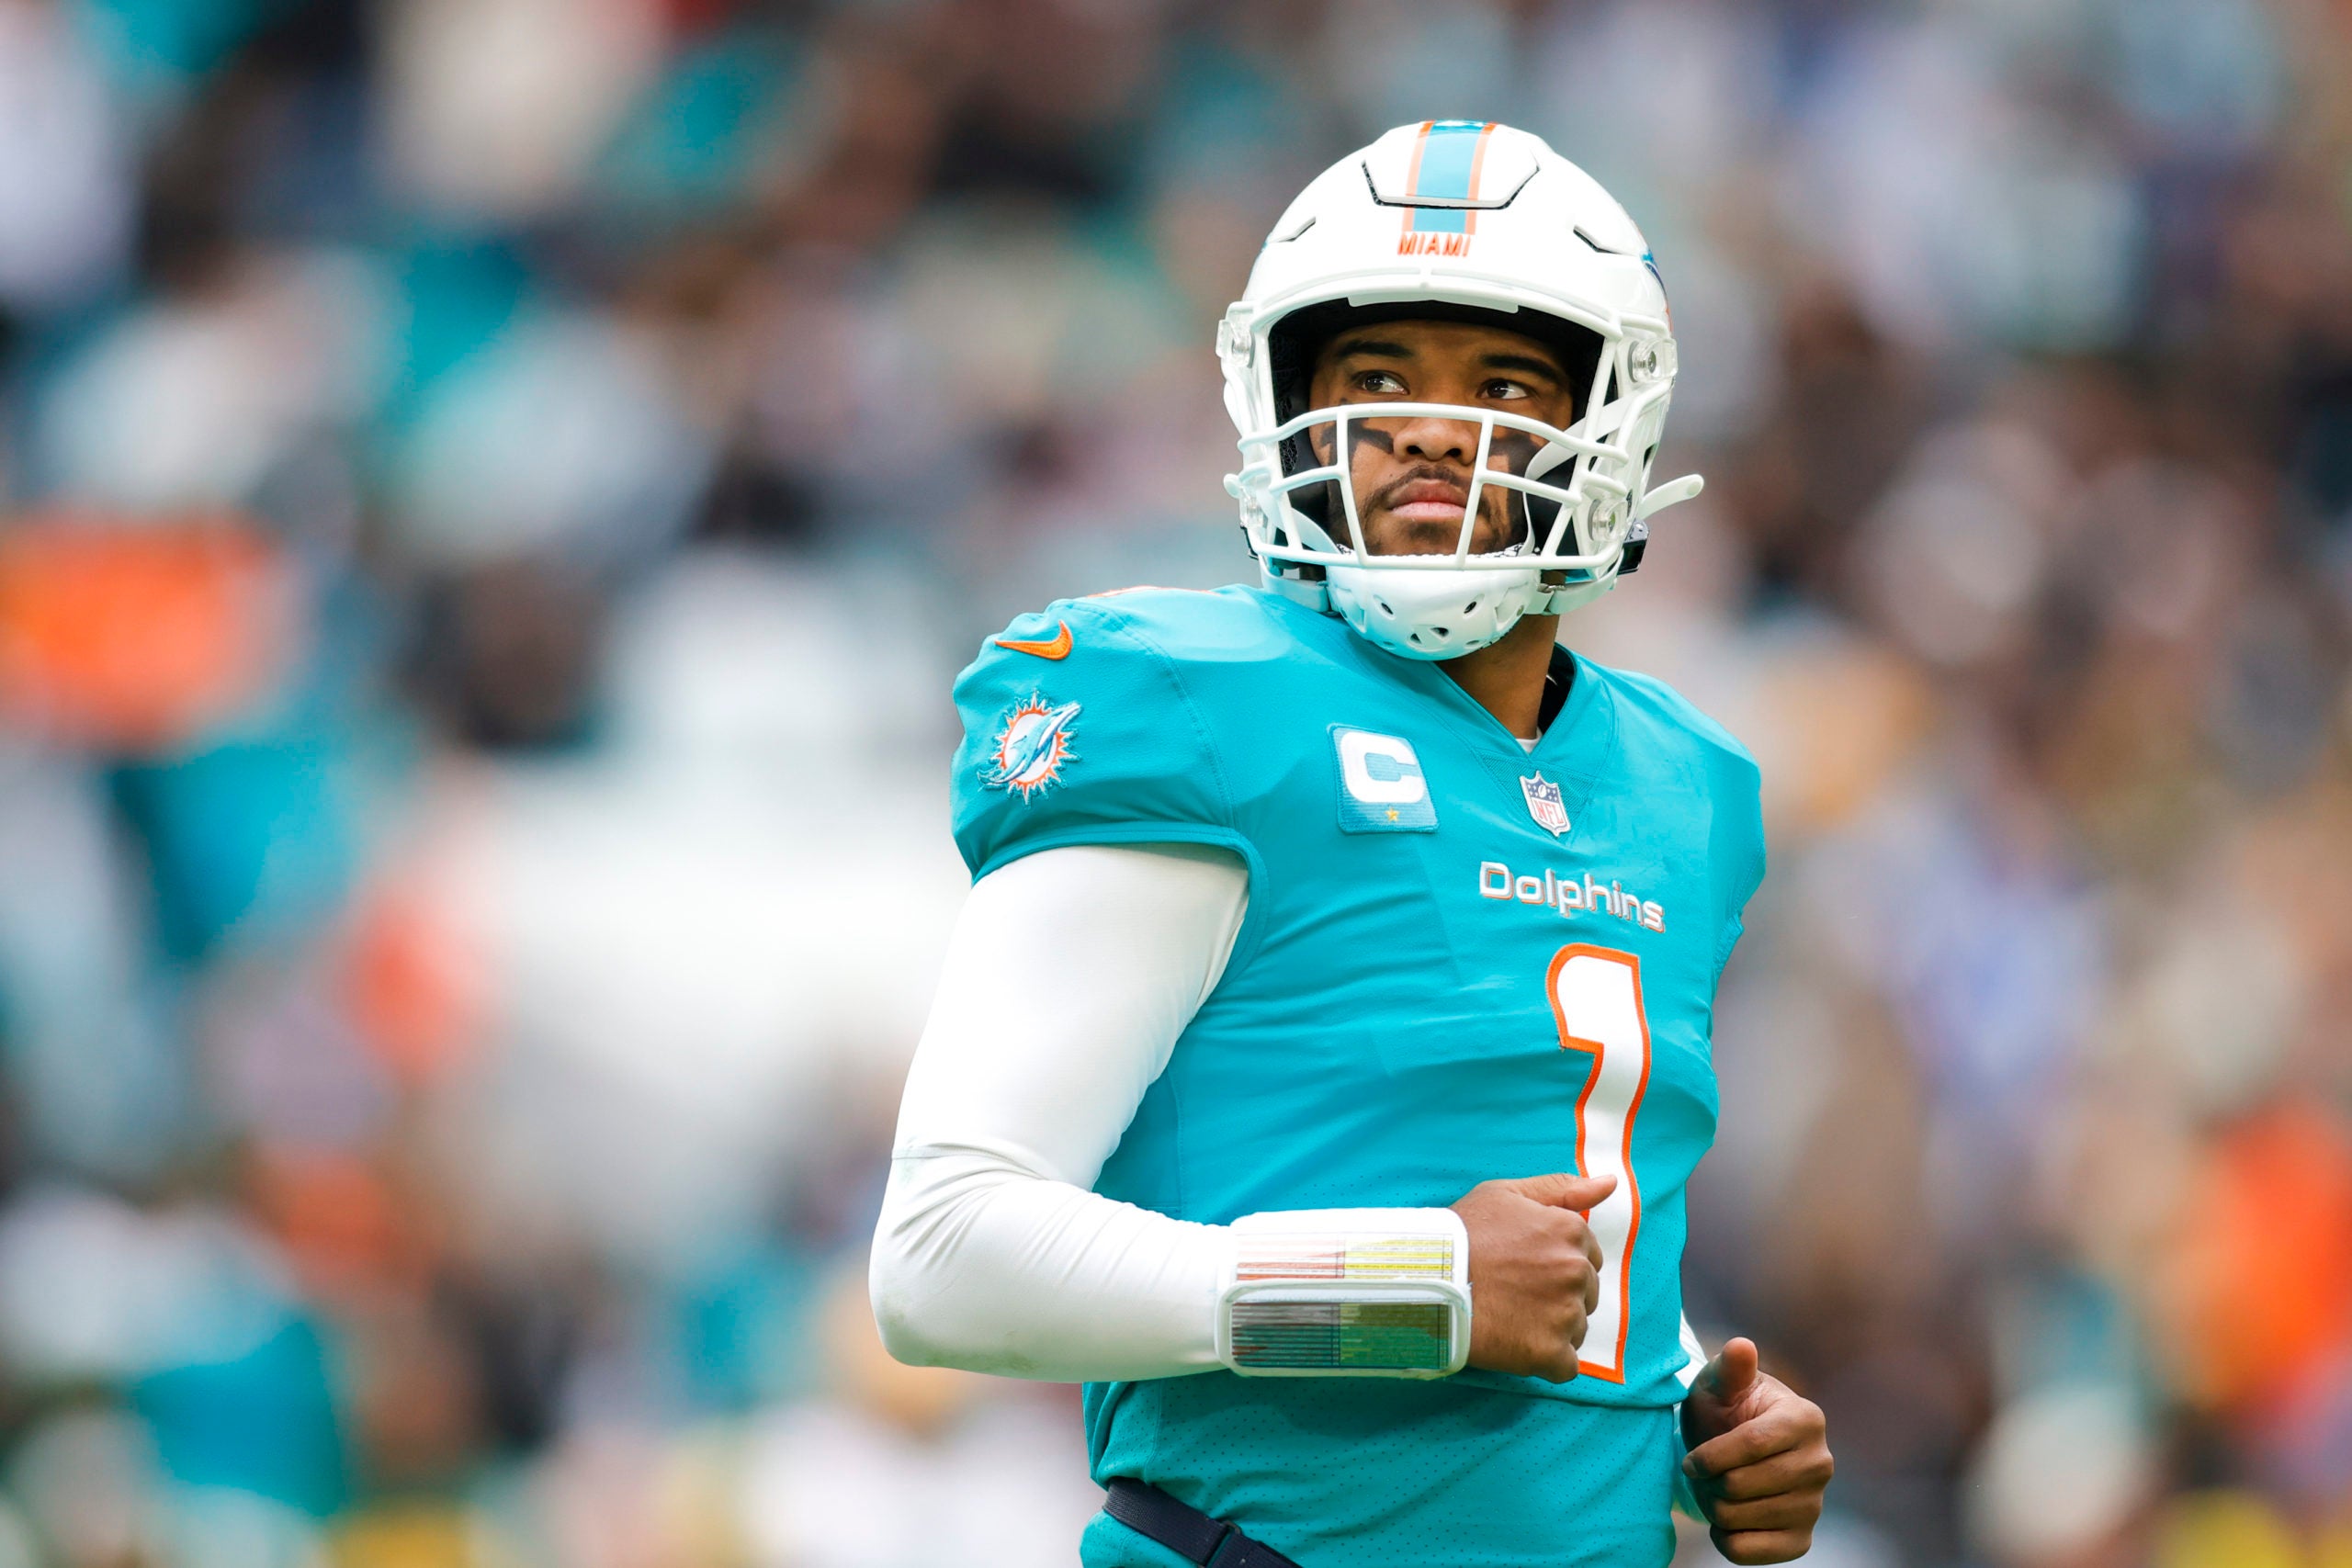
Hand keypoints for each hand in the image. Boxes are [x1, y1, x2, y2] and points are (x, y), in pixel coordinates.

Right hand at [1449, 1172, 1614, 1381]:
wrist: (1426, 1279)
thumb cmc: (1463, 1233)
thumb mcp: (1508, 1195)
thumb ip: (1562, 1188)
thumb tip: (1611, 1182)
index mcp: (1571, 1232)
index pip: (1587, 1257)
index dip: (1554, 1263)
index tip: (1524, 1267)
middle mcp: (1576, 1271)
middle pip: (1585, 1294)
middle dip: (1556, 1295)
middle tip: (1513, 1291)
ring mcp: (1565, 1313)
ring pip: (1575, 1329)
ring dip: (1551, 1328)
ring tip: (1510, 1316)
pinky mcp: (1549, 1352)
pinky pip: (1565, 1366)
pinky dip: (1545, 1360)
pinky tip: (1516, 1344)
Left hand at [1680, 1338, 1832, 1563]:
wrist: (1729, 1451)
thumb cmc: (1723, 1410)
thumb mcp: (1718, 1384)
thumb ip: (1729, 1368)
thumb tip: (1741, 1346)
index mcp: (1805, 1418)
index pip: (1752, 1444)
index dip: (1710, 1455)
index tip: (1690, 1459)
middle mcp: (1820, 1462)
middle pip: (1742, 1485)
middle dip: (1707, 1481)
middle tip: (1701, 1473)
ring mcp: (1814, 1504)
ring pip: (1739, 1517)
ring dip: (1712, 1506)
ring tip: (1715, 1488)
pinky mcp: (1800, 1539)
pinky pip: (1747, 1551)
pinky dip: (1723, 1537)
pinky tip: (1726, 1517)